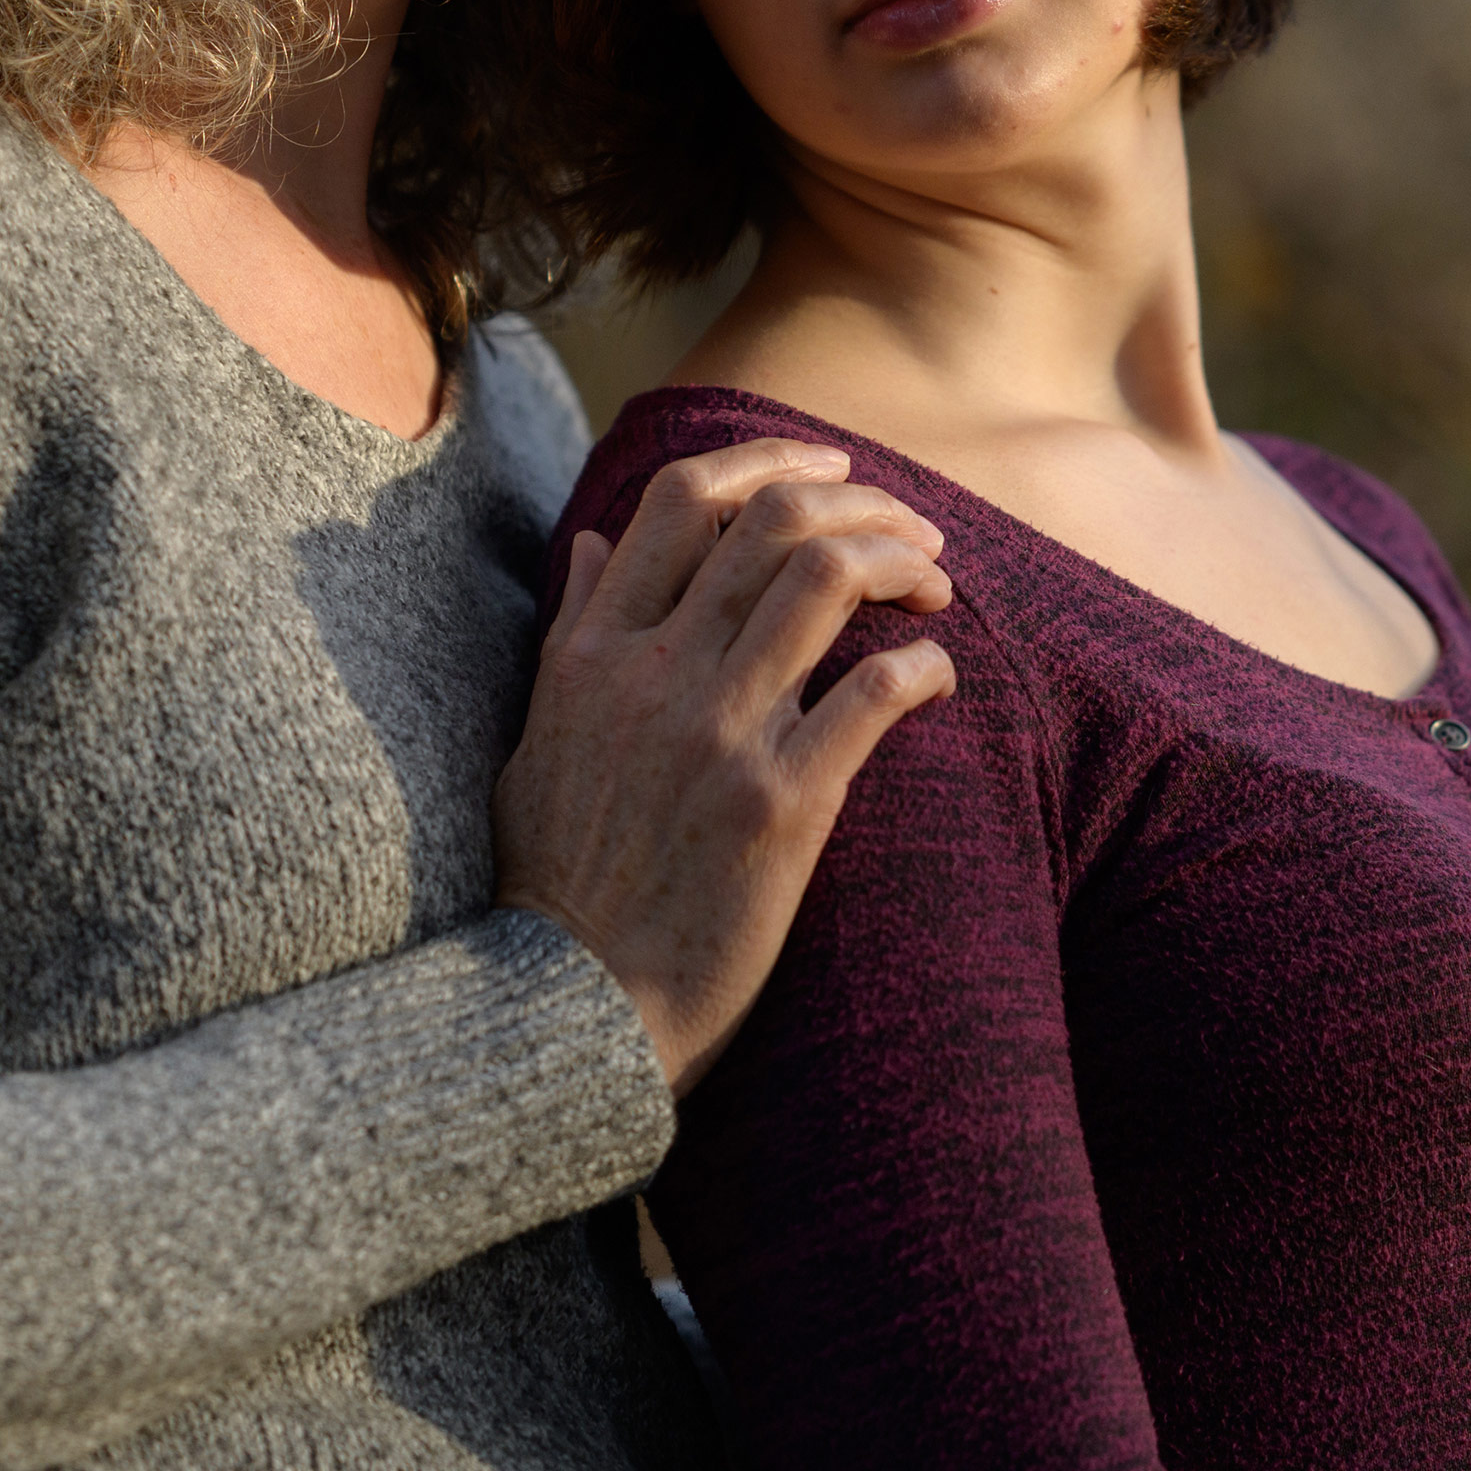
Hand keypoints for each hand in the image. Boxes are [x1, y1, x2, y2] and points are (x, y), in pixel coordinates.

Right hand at [493, 439, 957, 1095]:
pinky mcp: (782, 803)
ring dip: (902, 562)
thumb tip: (601, 539)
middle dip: (864, 504)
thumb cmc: (554, 884)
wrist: (573, 1009)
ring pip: (828, 577)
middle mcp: (654, 673)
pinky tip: (935, 675)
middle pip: (775, 519)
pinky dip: (921, 664)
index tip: (831, 469)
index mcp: (594, 652)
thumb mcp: (536, 739)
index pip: (685, 498)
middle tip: (913, 532)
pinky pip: (873, 691)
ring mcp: (719, 733)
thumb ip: (570, 631)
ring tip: (934, 588)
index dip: (771, 461)